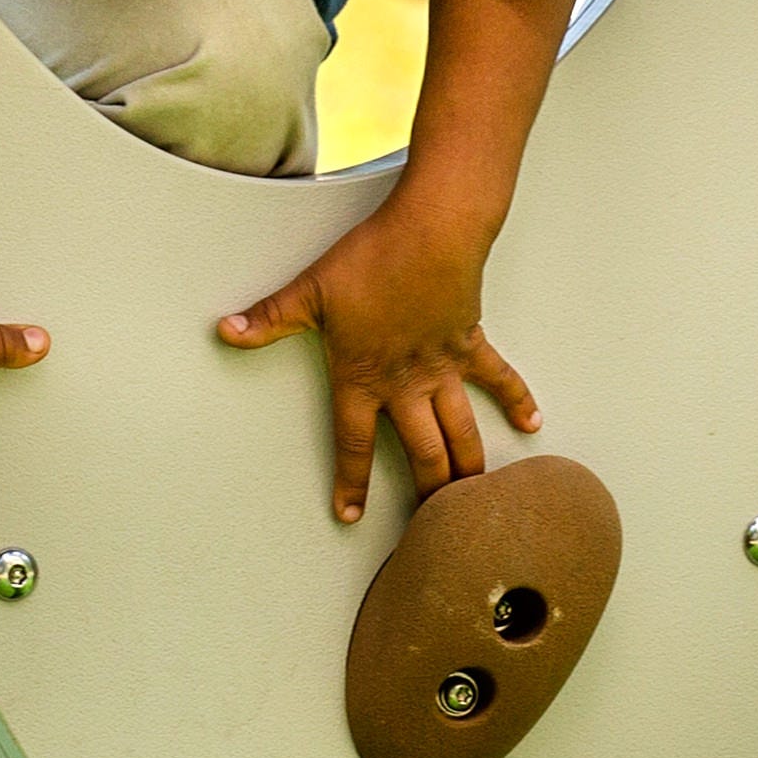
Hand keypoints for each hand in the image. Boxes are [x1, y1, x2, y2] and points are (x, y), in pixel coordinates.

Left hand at [219, 187, 539, 522]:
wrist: (430, 232)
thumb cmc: (372, 258)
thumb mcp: (309, 291)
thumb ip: (269, 318)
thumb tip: (226, 330)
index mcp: (363, 378)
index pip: (354, 443)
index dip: (351, 482)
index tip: (351, 515)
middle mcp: (406, 384)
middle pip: (422, 454)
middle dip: (428, 495)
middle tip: (432, 525)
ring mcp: (443, 368)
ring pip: (461, 432)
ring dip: (469, 467)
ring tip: (475, 499)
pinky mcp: (471, 345)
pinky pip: (500, 379)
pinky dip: (518, 401)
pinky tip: (532, 425)